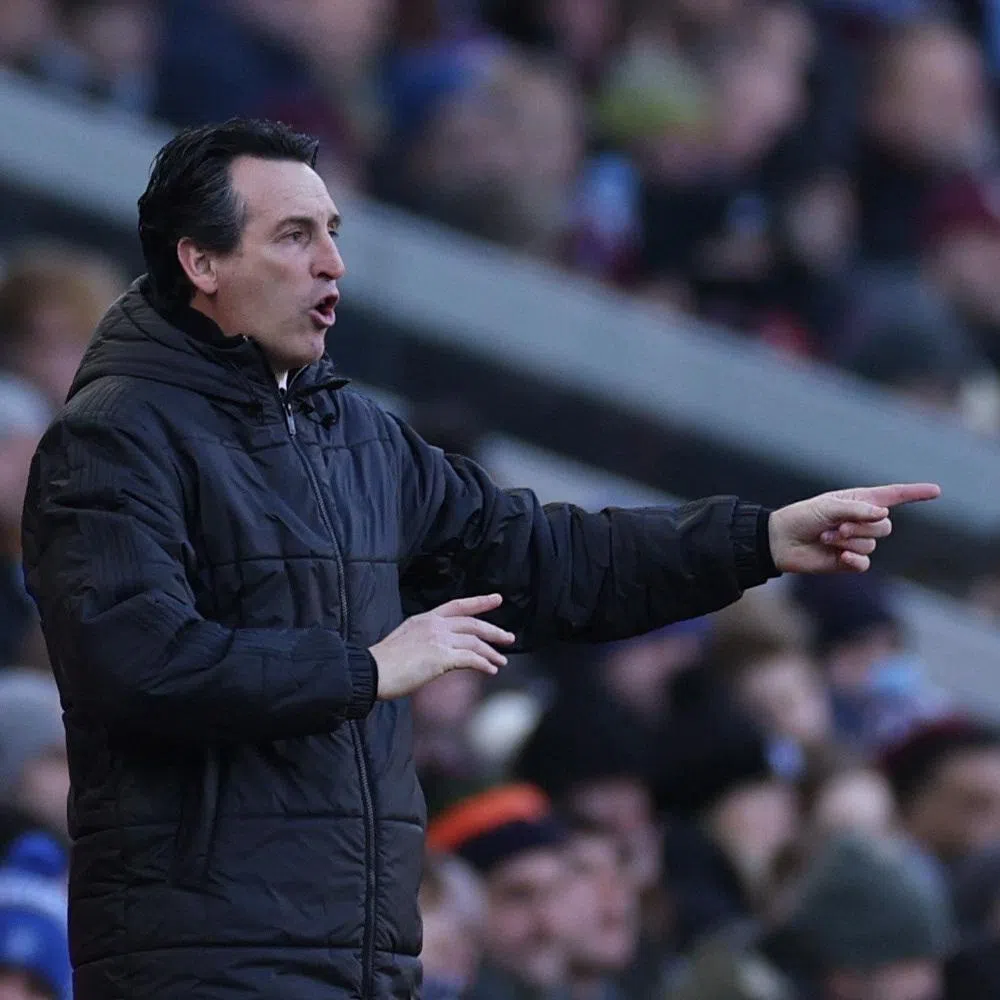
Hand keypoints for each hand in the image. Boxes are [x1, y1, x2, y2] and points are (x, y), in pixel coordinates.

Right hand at [370, 594, 514, 699]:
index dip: (479, 602)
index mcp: (425, 619)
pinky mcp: (441, 657)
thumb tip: (439, 651)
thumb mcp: (405, 640)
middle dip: (494, 631)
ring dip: (491, 652)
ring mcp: (439, 639)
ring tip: (501, 661)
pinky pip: (471, 659)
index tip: (496, 599)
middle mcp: (434, 625)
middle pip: (472, 624)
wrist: (371, 671)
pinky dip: (484, 664)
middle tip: (508, 638)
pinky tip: (490, 670)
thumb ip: (425, 640)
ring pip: (475, 642)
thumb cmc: (383, 662)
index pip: (458, 605)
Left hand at [768, 483, 940, 573]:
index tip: (936, 491)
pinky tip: (839, 556)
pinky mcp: (849, 561)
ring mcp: (856, 542)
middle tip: (836, 526)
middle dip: (861, 526)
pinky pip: (864, 562)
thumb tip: (883, 514)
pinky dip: (853, 559)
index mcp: (858, 501)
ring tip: (825, 537)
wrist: (780, 541)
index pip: (893, 496)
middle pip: (885, 526)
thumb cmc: (802, 517)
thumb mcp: (828, 507)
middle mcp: (861, 521)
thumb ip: (856, 509)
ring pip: (872, 544)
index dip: (915, 494)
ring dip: (848, 541)